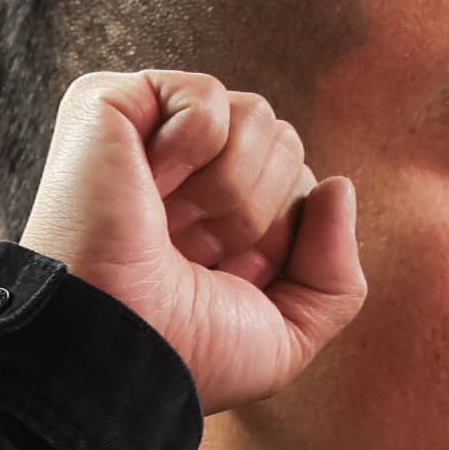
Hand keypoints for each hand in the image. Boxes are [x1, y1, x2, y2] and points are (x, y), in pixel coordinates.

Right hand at [14, 70, 362, 415]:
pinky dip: (191, 147)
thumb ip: (337, 279)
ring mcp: (147, 134)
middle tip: (190, 250)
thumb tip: (337, 186)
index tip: (223, 278)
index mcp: (217, 219)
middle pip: (285, 141)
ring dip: (226, 187)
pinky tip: (147, 183)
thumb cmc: (183, 353)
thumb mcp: (285, 339)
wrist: (115, 341)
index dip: (280, 237)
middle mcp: (185, 173)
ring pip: (256, 115)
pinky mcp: (111, 103)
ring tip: (167, 222)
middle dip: (255, 209)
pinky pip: (207, 96)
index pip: (300, 185)